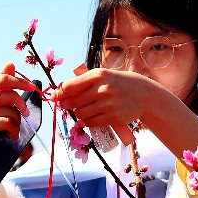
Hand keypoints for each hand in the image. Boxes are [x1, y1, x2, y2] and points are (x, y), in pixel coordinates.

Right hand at [0, 63, 38, 191]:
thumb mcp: (2, 99)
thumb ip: (5, 82)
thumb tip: (9, 63)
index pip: (4, 78)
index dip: (21, 82)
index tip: (34, 88)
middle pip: (9, 94)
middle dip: (21, 104)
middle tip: (25, 113)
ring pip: (10, 110)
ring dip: (17, 120)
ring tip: (13, 126)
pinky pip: (8, 122)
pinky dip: (13, 129)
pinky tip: (10, 133)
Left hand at [45, 66, 169, 146]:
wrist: (143, 94)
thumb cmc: (118, 83)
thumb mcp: (103, 76)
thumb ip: (83, 82)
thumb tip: (60, 93)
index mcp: (97, 75)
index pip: (70, 86)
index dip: (59, 94)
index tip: (54, 98)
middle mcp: (102, 89)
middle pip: (73, 102)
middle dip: (67, 105)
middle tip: (66, 105)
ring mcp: (108, 104)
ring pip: (81, 114)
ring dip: (79, 114)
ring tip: (84, 110)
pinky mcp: (113, 117)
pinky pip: (91, 122)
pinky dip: (88, 121)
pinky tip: (91, 117)